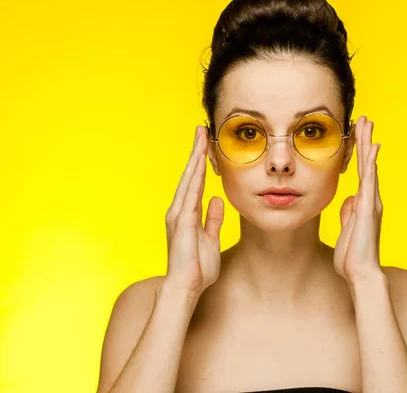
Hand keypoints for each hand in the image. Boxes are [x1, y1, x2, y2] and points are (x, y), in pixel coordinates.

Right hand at [164, 125, 223, 296]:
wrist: (186, 287)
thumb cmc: (197, 268)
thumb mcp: (211, 239)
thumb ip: (213, 219)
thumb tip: (217, 200)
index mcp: (188, 214)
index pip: (196, 182)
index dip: (201, 162)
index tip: (206, 144)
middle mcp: (180, 210)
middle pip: (190, 175)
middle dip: (197, 151)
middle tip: (202, 130)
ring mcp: (179, 214)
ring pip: (189, 179)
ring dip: (195, 157)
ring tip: (201, 137)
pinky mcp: (182, 221)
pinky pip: (190, 193)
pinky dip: (195, 176)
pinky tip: (200, 162)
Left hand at [333, 115, 383, 284]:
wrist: (361, 273)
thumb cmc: (352, 256)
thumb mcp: (347, 229)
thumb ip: (348, 213)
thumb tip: (349, 200)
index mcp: (362, 203)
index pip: (361, 172)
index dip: (359, 152)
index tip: (357, 134)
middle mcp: (369, 199)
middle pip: (367, 163)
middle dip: (365, 141)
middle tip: (363, 119)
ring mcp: (370, 202)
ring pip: (370, 166)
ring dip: (368, 144)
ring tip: (367, 123)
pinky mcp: (368, 207)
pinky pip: (369, 180)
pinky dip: (371, 162)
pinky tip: (372, 147)